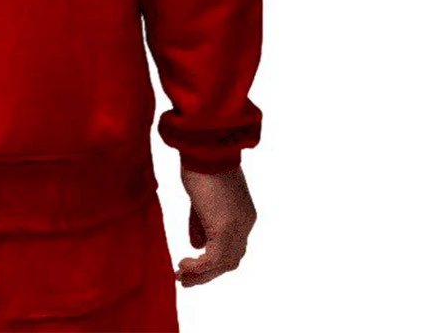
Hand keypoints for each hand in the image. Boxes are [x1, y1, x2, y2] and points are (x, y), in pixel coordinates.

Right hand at [174, 164, 256, 287]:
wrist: (205, 147)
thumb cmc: (201, 163)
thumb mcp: (201, 198)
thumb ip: (200, 222)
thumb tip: (196, 245)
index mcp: (243, 214)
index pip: (233, 247)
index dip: (214, 260)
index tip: (192, 264)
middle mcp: (245, 224)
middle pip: (231, 260)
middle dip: (208, 273)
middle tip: (186, 279)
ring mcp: (237, 227)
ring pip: (224, 264)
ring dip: (202, 275)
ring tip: (181, 276)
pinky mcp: (224, 229)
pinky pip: (213, 260)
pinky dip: (198, 268)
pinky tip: (183, 266)